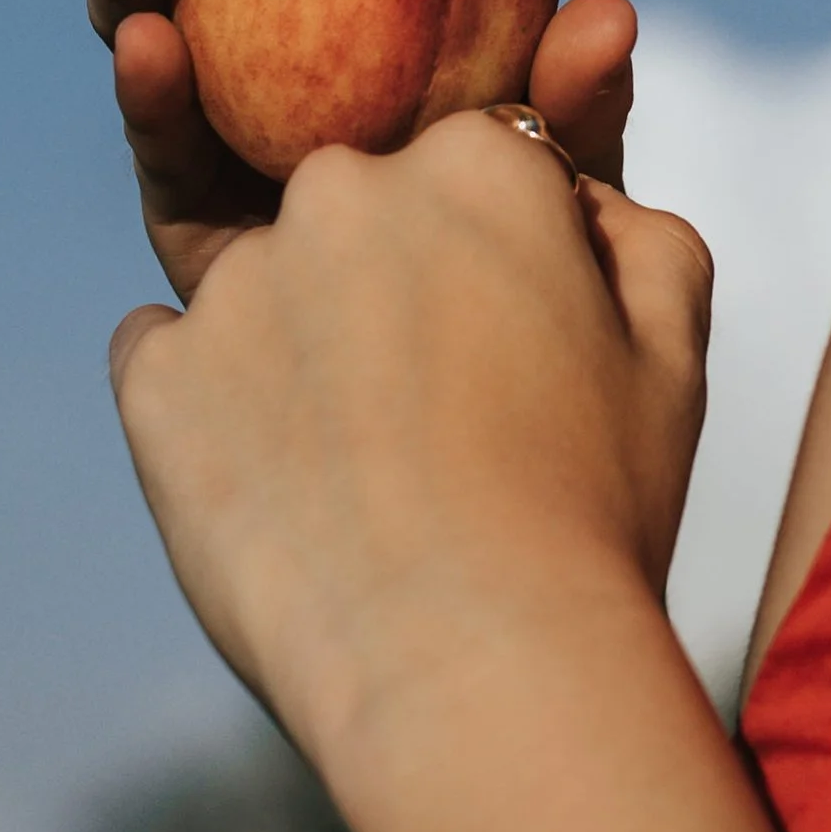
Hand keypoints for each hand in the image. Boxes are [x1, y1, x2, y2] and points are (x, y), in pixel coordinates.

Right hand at [88, 0, 643, 298]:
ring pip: (156, 8)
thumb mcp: (573, 163)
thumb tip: (608, 18)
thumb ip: (581, 98)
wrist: (493, 380)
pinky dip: (151, 84)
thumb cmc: (546, 242)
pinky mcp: (190, 203)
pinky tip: (154, 44)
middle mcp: (277, 21)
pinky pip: (163, 135)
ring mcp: (224, 104)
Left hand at [108, 104, 715, 775]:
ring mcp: (237, 282)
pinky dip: (213, 407)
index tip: (520, 350)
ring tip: (366, 476)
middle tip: (445, 417)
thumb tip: (580, 201)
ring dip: (305, 346)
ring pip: (270, 286)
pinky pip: (168, 357)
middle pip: (366, 214)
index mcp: (479, 165)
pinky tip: (278, 484)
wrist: (474, 667)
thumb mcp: (674, 351)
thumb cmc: (594, 509)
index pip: (482, 170)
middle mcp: (343, 190)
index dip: (505, 261)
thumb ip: (639, 234)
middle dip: (393, 287)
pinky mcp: (156, 376)